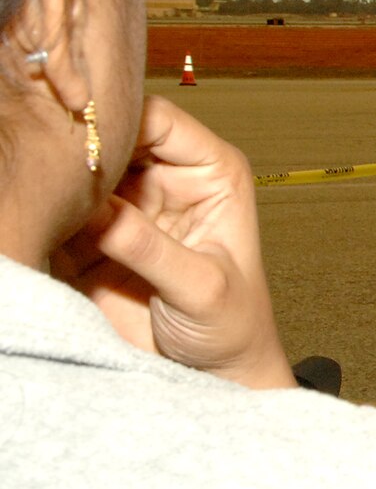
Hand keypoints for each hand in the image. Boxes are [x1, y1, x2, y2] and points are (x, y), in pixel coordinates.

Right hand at [53, 97, 292, 388]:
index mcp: (210, 172)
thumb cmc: (232, 326)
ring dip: (53, 173)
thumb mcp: (201, 288)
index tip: (80, 126)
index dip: (117, 114)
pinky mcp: (88, 235)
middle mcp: (165, 178)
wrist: (212, 374)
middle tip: (46, 154)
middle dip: (76, 139)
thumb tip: (102, 213)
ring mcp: (124, 205)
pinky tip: (30, 209)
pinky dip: (40, 208)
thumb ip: (151, 248)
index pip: (157, 119)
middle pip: (108, 134)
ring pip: (75, 166)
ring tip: (36, 183)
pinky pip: (55, 208)